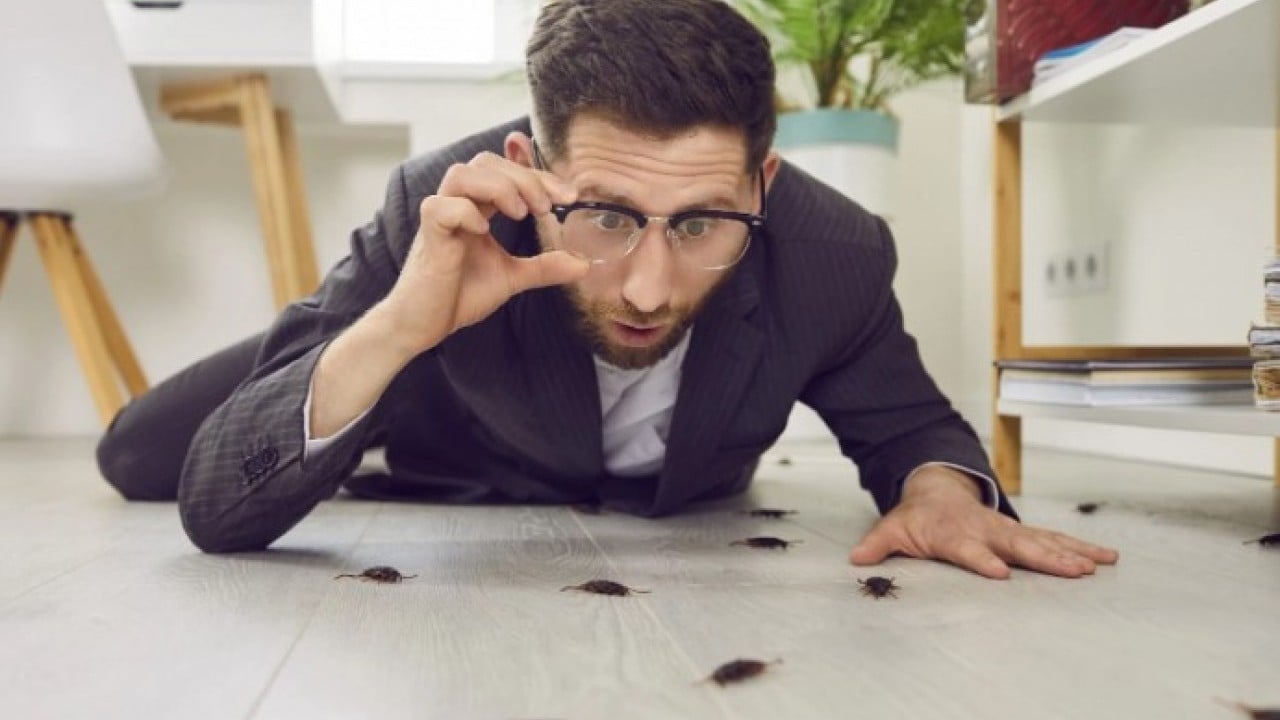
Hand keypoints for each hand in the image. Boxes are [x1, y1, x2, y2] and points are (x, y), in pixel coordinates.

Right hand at [378, 142, 589, 354]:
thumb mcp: (512, 277)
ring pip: (462, 174)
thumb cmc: (459, 294)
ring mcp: (440, 217)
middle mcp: (457, 204)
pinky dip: (466, 212)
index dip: (539, 176)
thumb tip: (583, 264)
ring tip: (521, 212)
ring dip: (498, 187)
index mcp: (477, 207)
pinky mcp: (428, 236)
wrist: (424, 324)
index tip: (568, 196)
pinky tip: (484, 231)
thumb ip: (544, 266)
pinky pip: (441, 207)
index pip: (508, 172)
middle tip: (547, 205)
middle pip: (486, 163)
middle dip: (523, 177)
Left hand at [848, 466, 1118, 578]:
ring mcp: (1008, 530)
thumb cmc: (918, 517)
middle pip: (1017, 545)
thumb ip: (878, 544)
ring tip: (1097, 565)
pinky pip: (1055, 539)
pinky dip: (1080, 547)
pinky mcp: (1022, 532)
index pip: (968, 548)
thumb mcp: (893, 528)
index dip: (982, 559)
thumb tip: (856, 559)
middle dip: (1045, 557)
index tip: (1000, 573)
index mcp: (954, 533)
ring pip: (1043, 540)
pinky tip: (1106, 558)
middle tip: (1072, 571)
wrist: (937, 489)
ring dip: (1070, 552)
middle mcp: (986, 530)